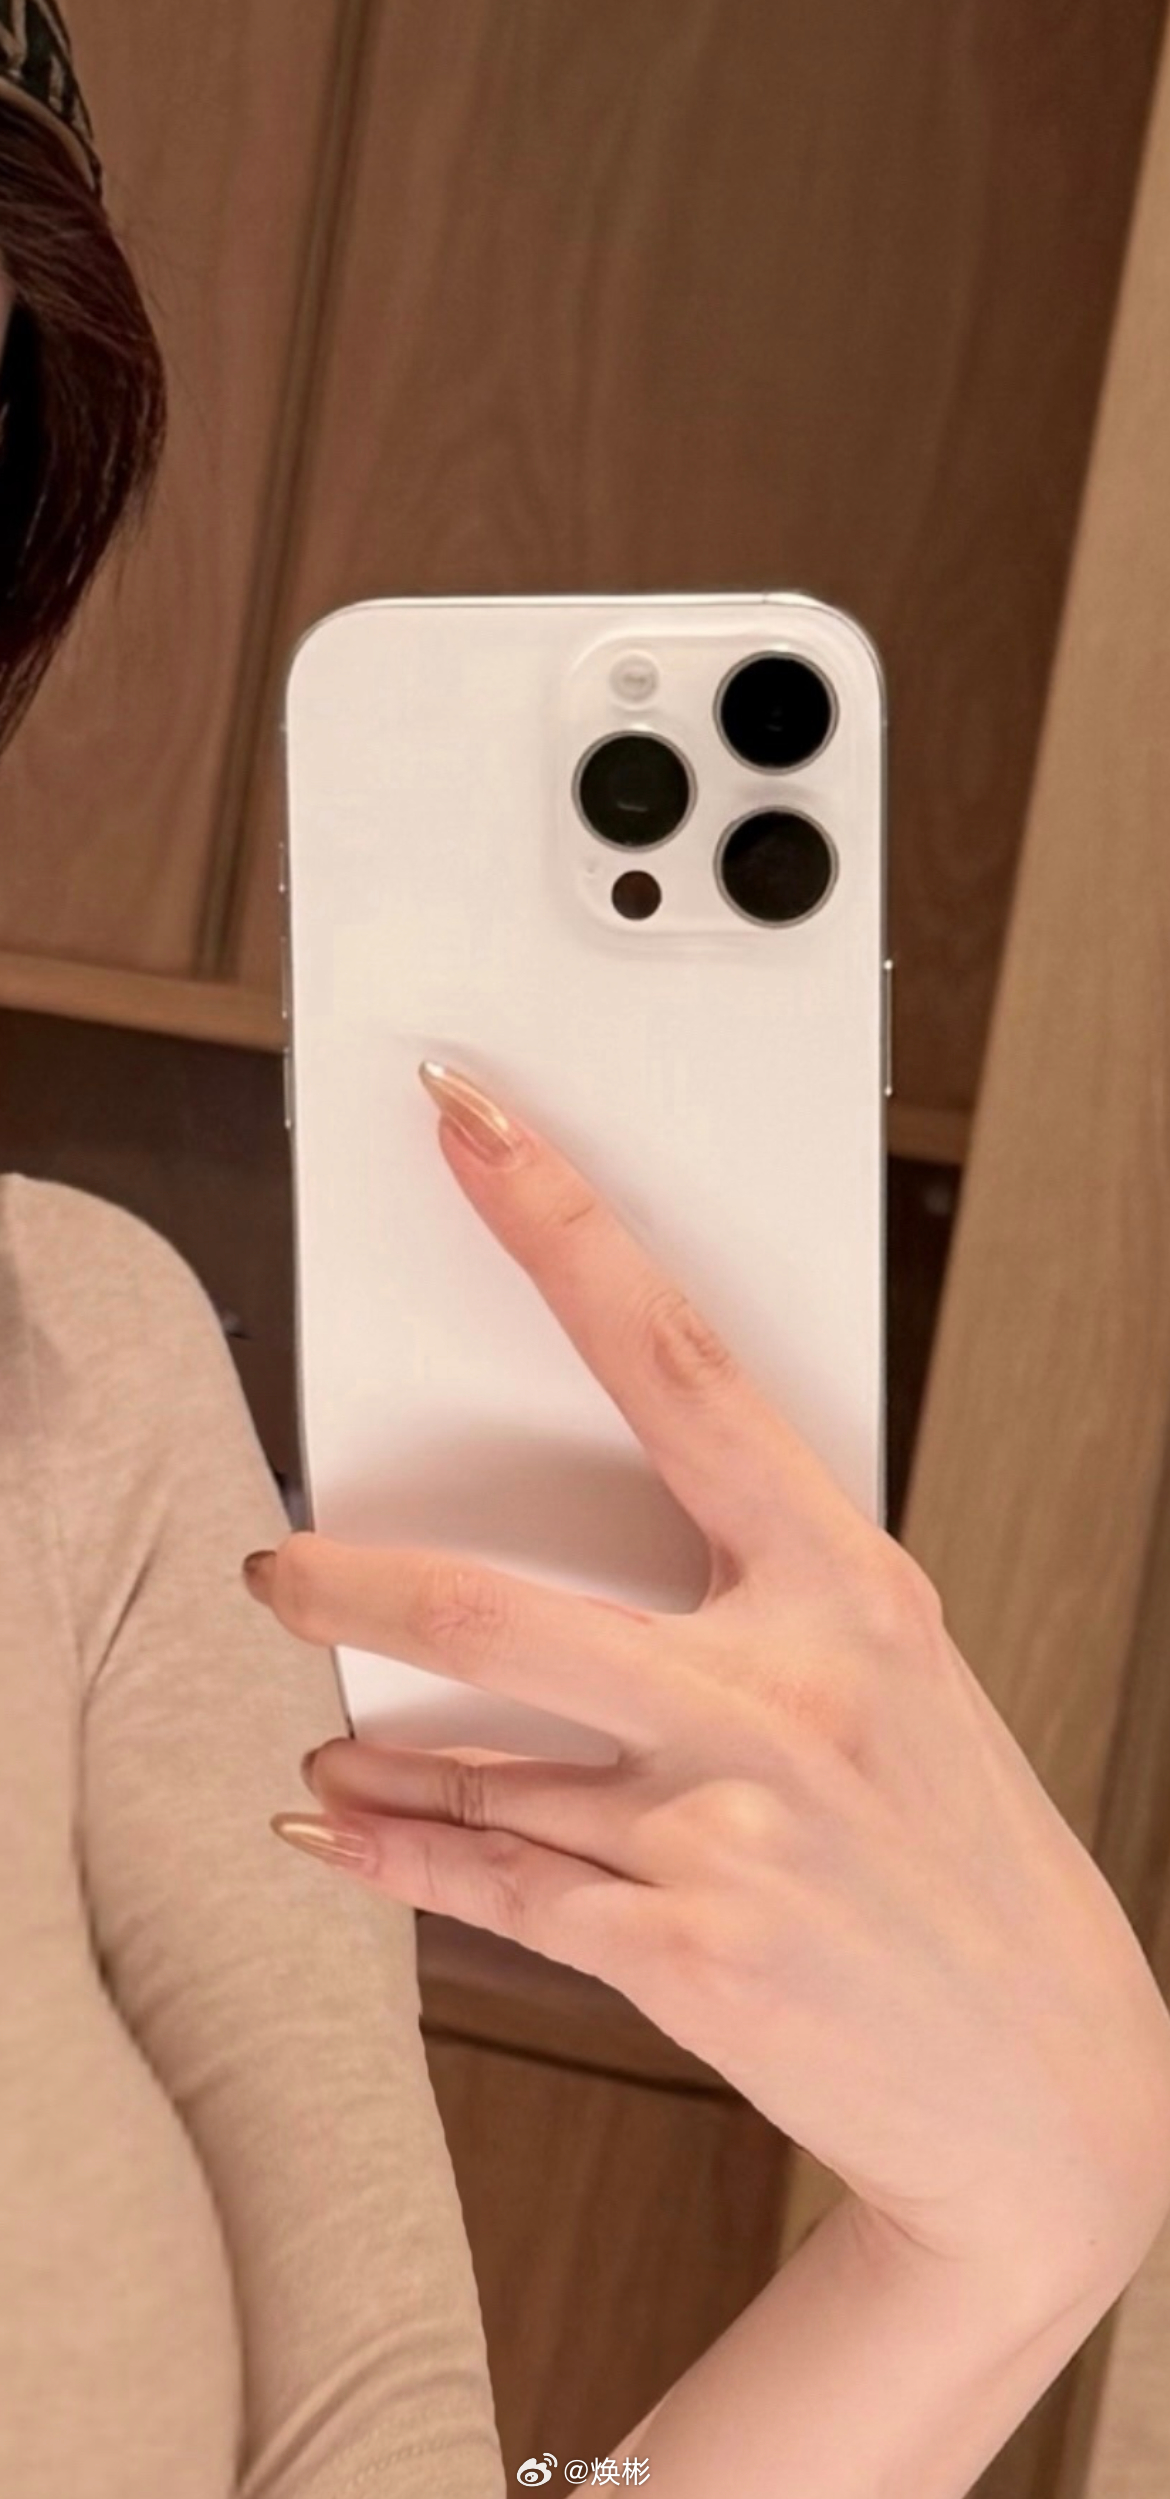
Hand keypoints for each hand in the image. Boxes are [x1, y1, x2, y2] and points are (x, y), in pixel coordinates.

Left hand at [248, 1060, 1169, 2315]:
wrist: (1050, 2083)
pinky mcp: (683, 1945)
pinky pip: (488, 1883)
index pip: (678, 1361)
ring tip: (327, 1737)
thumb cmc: (958, 1860)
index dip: (562, 1229)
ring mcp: (729, 1823)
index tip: (477, 1134)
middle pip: (503, 1602)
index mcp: (850, 1584)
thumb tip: (585, 1547)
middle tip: (283, 1564)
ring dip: (374, 1753)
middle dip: (355, 1584)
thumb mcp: (892, 1684)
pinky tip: (347, 1831)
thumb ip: (754, 1606)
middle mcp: (787, 1690)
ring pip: (474, 1763)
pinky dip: (394, 1857)